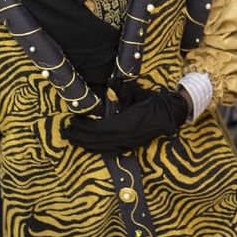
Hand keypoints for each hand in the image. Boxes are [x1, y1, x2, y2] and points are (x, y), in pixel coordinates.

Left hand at [64, 83, 189, 154]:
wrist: (170, 114)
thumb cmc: (152, 102)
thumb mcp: (137, 92)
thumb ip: (122, 90)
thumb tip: (110, 84)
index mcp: (126, 124)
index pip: (99, 128)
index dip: (84, 126)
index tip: (74, 120)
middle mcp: (125, 137)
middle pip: (96, 141)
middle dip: (79, 136)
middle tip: (66, 131)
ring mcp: (128, 144)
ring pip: (101, 148)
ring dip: (85, 144)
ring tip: (72, 138)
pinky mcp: (130, 147)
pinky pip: (109, 151)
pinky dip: (96, 149)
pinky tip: (88, 146)